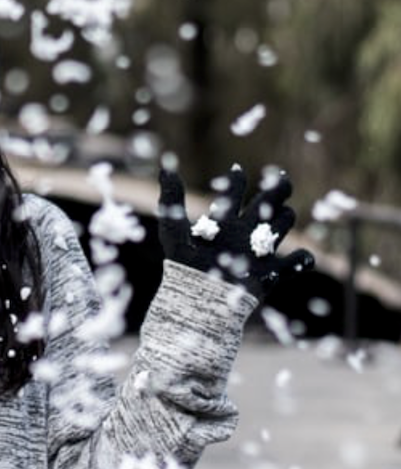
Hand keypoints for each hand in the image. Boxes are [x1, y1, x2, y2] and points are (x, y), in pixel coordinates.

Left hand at [157, 164, 313, 299]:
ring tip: (281, 215)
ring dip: (286, 218)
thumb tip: (166, 168)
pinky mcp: (271, 274)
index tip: (236, 171)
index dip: (238, 179)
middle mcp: (243, 232)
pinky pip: (299, 262)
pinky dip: (303, 258)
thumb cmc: (182, 265)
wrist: (196, 300)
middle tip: (281, 180)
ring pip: (284, 224)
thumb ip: (172, 198)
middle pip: (268, 202)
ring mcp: (259, 252)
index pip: (234, 191)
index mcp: (222, 221)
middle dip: (277, 190)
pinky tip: (300, 257)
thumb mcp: (173, 228)